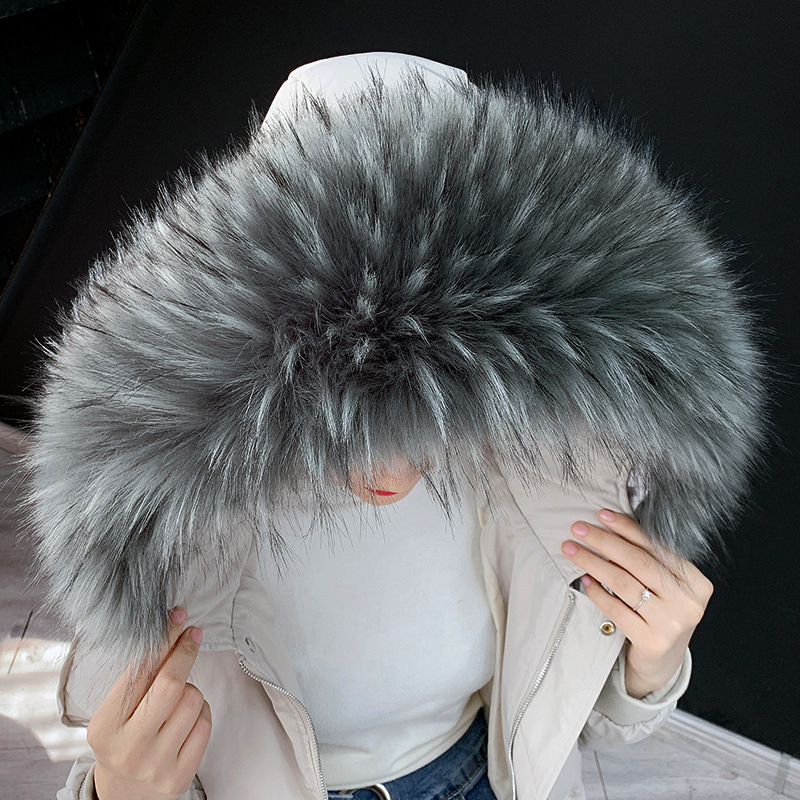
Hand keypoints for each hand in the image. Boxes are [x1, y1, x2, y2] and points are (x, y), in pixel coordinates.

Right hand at [88, 608, 210, 799]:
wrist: (123, 795)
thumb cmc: (121, 741)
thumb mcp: (115, 712)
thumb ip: (138, 679)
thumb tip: (172, 628)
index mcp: (105, 727)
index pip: (140, 672)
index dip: (163, 640)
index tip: (178, 618)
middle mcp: (129, 748)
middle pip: (170, 685)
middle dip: (185, 652)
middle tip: (193, 634)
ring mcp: (156, 765)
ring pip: (193, 700)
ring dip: (191, 689)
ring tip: (178, 698)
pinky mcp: (180, 776)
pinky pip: (205, 723)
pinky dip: (201, 711)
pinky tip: (187, 718)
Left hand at [561, 509, 713, 697]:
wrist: (663, 660)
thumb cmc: (661, 613)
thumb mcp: (666, 586)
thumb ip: (649, 560)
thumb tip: (610, 525)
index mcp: (697, 583)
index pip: (657, 547)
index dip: (627, 528)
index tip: (602, 515)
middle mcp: (688, 602)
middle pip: (638, 562)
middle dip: (604, 541)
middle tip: (579, 528)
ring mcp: (671, 624)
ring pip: (624, 583)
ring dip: (593, 562)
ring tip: (572, 550)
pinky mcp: (651, 641)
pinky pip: (616, 609)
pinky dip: (597, 591)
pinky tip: (585, 579)